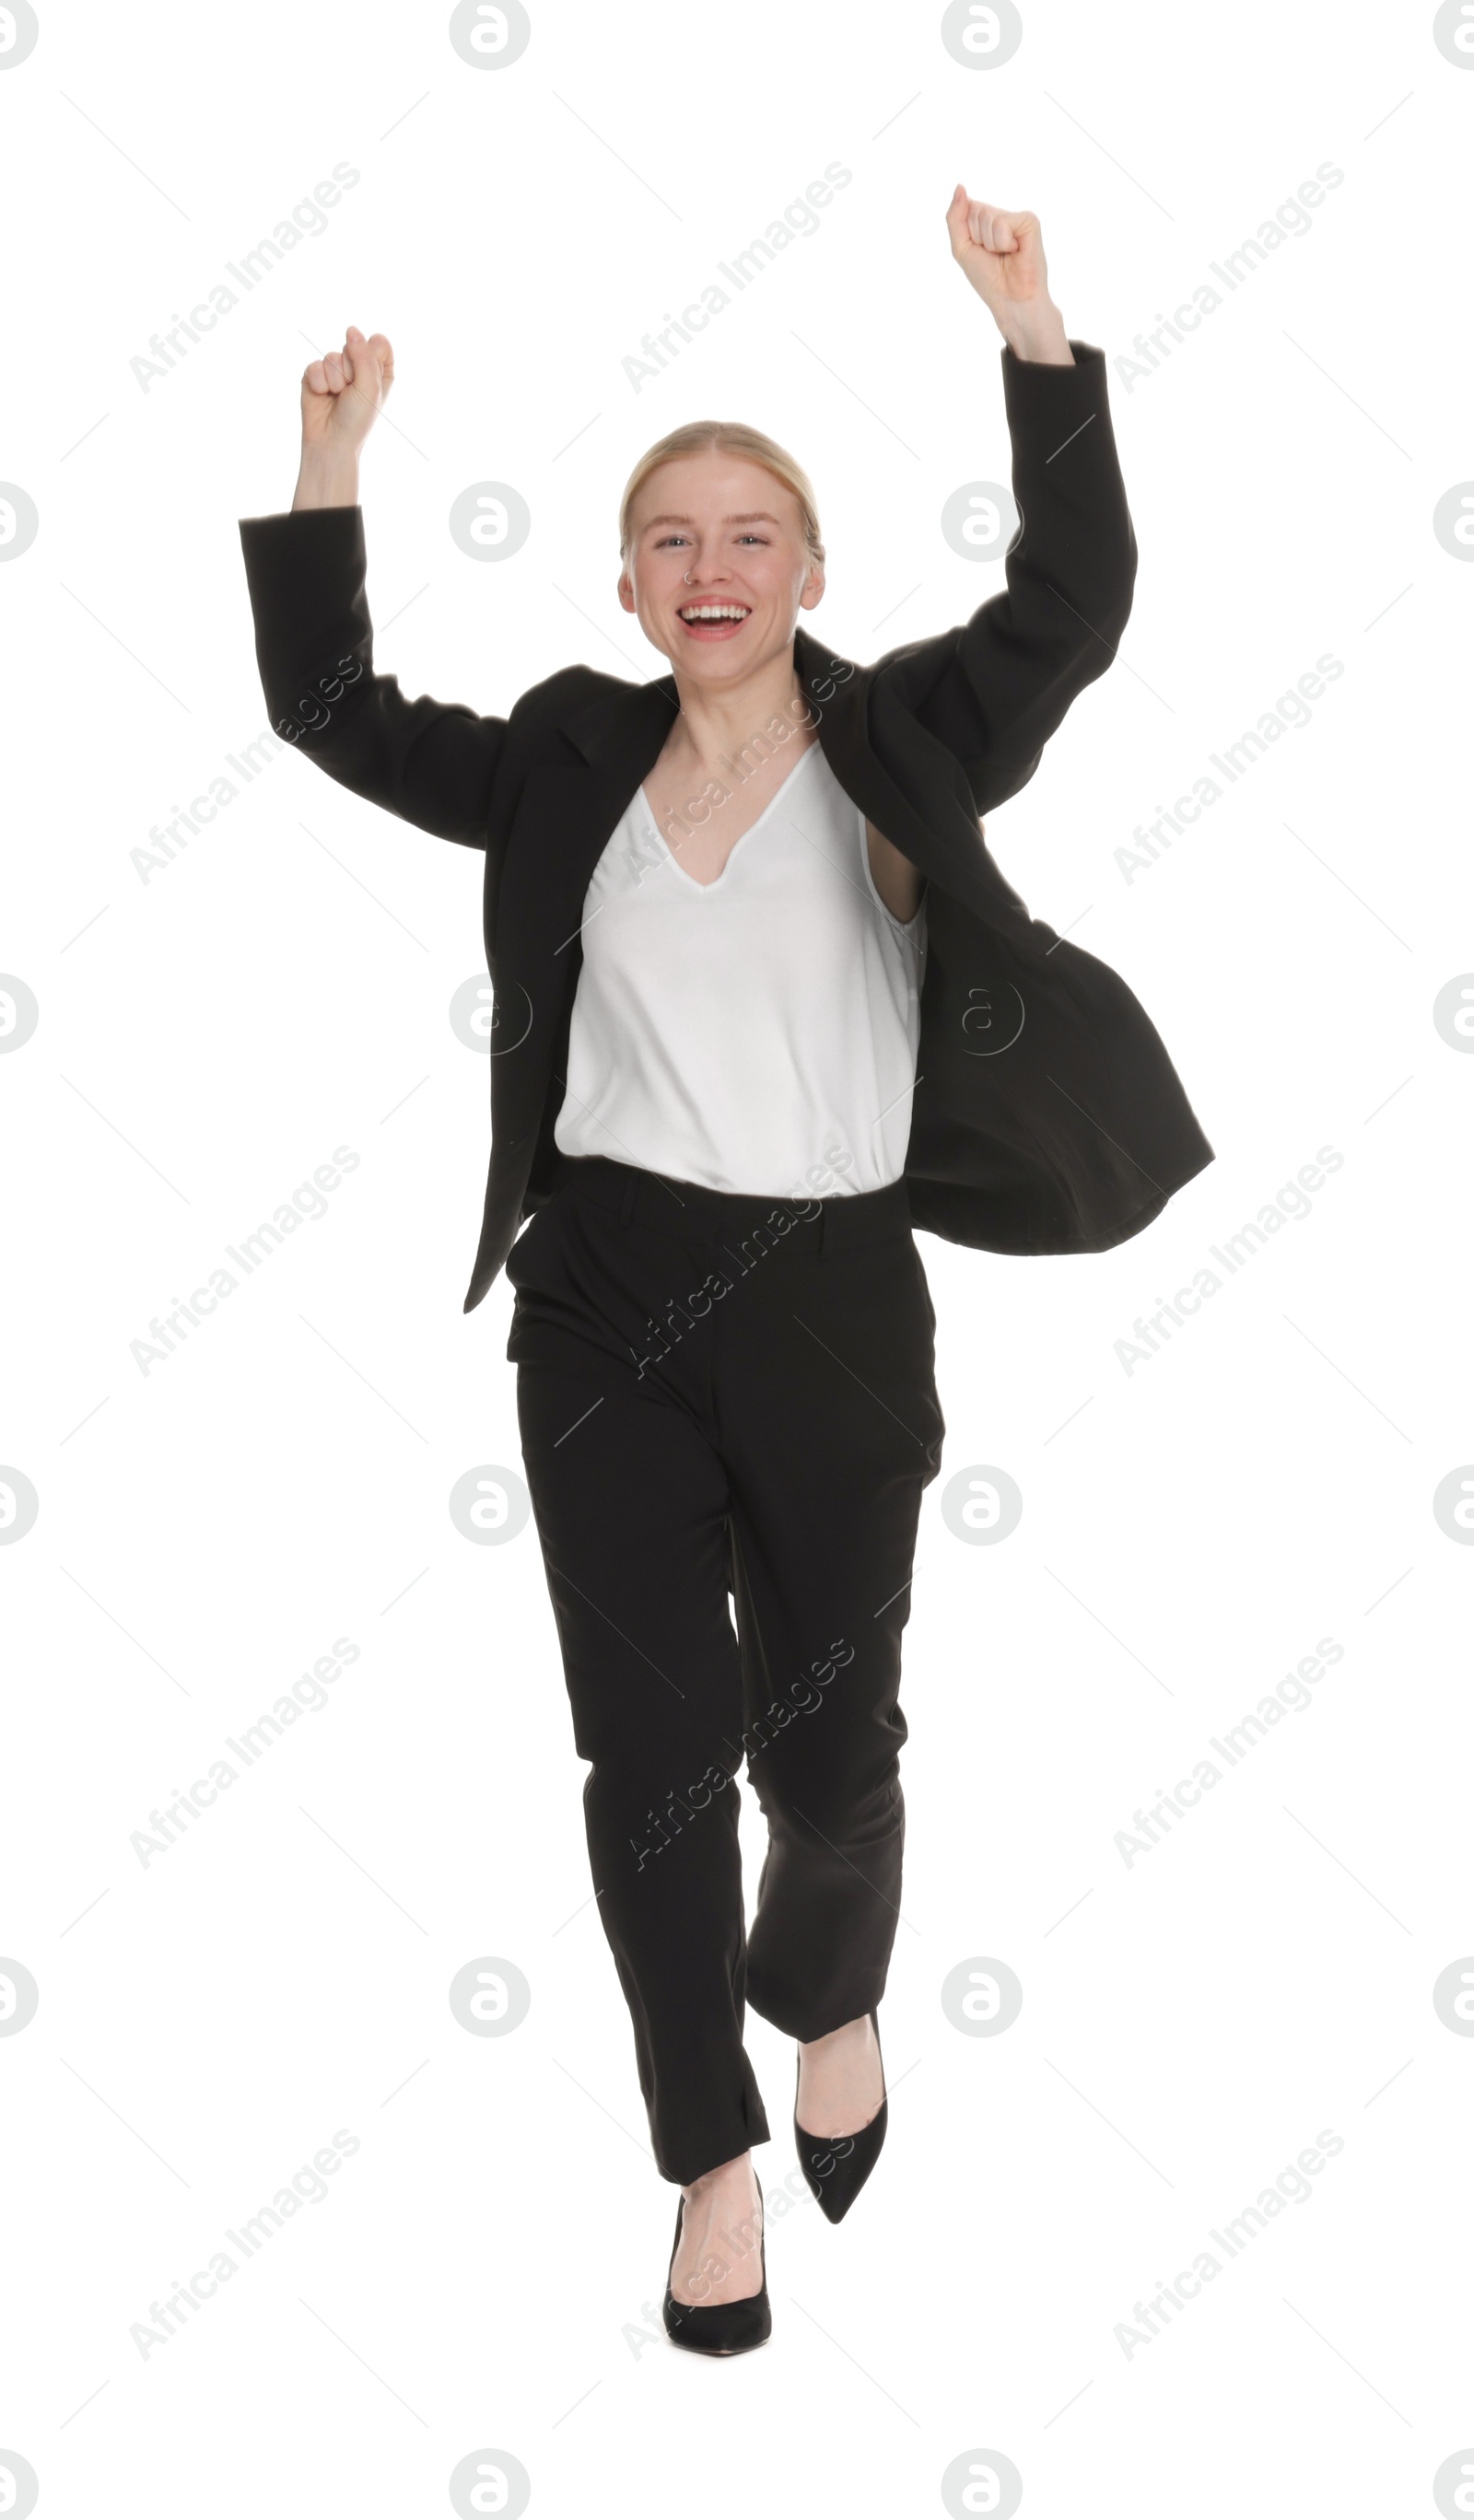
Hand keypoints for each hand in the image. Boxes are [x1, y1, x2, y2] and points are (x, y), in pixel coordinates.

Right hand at [300, 325, 394, 453]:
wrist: (330, 442)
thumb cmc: (356, 419)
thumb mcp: (369, 387)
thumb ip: (364, 355)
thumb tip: (352, 329)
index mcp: (379, 371)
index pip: (379, 343)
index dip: (372, 357)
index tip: (370, 379)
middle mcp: (358, 368)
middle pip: (354, 345)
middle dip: (351, 371)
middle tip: (350, 393)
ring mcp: (335, 371)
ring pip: (332, 356)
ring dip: (334, 380)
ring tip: (336, 397)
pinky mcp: (315, 375)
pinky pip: (315, 365)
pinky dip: (318, 382)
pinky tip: (321, 395)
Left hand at [944, 190, 1072, 363]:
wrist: (1010, 300)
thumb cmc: (988, 279)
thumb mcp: (962, 248)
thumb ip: (955, 217)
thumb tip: (960, 187)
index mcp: (986, 221)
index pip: (966, 209)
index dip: (967, 235)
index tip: (980, 252)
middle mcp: (1002, 216)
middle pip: (975, 211)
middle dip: (977, 238)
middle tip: (993, 255)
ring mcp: (1017, 217)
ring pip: (988, 217)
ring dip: (990, 243)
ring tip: (1005, 255)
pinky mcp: (1030, 221)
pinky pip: (1002, 223)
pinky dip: (1003, 242)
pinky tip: (1016, 252)